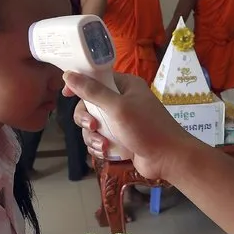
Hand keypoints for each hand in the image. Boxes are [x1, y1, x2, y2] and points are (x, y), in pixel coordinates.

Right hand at [63, 72, 198, 180]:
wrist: (168, 158)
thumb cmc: (146, 128)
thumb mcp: (118, 107)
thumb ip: (92, 92)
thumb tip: (68, 75)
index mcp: (125, 86)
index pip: (95, 78)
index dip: (79, 85)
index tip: (65, 94)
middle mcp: (122, 100)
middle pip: (89, 105)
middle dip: (86, 118)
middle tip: (93, 126)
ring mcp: (121, 121)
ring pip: (92, 125)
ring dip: (93, 136)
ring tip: (103, 145)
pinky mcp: (120, 138)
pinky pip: (99, 138)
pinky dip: (99, 146)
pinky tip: (107, 152)